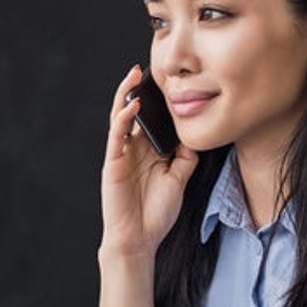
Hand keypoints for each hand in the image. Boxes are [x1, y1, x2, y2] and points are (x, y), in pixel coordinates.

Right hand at [102, 66, 198, 257]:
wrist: (140, 239)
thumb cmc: (156, 213)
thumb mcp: (179, 179)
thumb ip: (185, 157)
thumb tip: (194, 135)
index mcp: (147, 152)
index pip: (150, 118)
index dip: (156, 100)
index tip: (167, 79)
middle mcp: (132, 149)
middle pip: (134, 111)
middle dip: (138, 89)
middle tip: (146, 67)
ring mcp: (121, 154)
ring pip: (120, 117)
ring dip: (126, 94)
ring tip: (134, 74)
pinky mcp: (112, 162)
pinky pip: (116, 135)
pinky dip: (123, 118)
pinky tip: (132, 105)